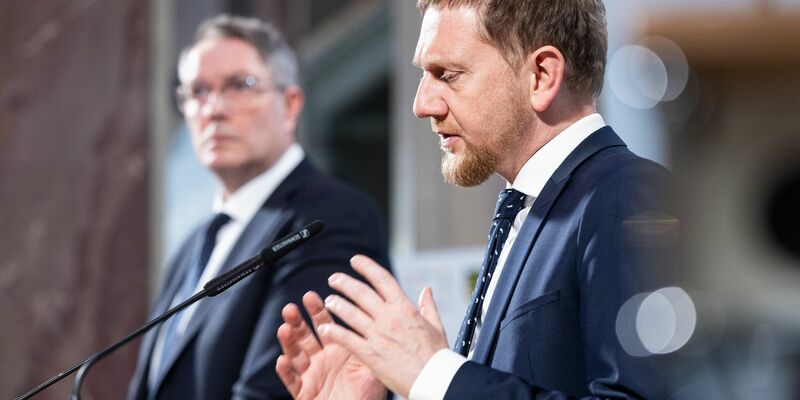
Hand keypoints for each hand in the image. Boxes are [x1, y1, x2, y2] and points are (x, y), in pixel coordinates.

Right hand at [276, 292, 385, 399]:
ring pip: (294, 355)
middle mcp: (322, 359)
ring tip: (285, 329)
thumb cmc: (370, 396)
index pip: (325, 324)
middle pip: (304, 336)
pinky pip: (291, 381)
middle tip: (290, 308)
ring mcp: (311, 375)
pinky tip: (283, 360)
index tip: (310, 296)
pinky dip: (286, 371)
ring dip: (288, 342)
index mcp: (338, 350)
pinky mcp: (303, 393)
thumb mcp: (373, 367)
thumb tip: (376, 320)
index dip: (316, 310)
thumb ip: (371, 345)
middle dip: (296, 321)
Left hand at [319, 255, 447, 397]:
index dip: (367, 267)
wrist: (434, 379)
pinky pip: (347, 339)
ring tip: (328, 301)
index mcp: (405, 308)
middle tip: (333, 279)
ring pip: (350, 313)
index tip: (356, 261)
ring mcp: (378, 335)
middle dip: (344, 283)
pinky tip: (325, 328)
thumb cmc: (436, 356)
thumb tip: (426, 290)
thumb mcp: (436, 326)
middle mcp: (389, 318)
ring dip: (336, 305)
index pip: (382, 279)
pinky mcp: (370, 354)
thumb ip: (428, 306)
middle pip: (361, 293)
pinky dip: (334, 332)